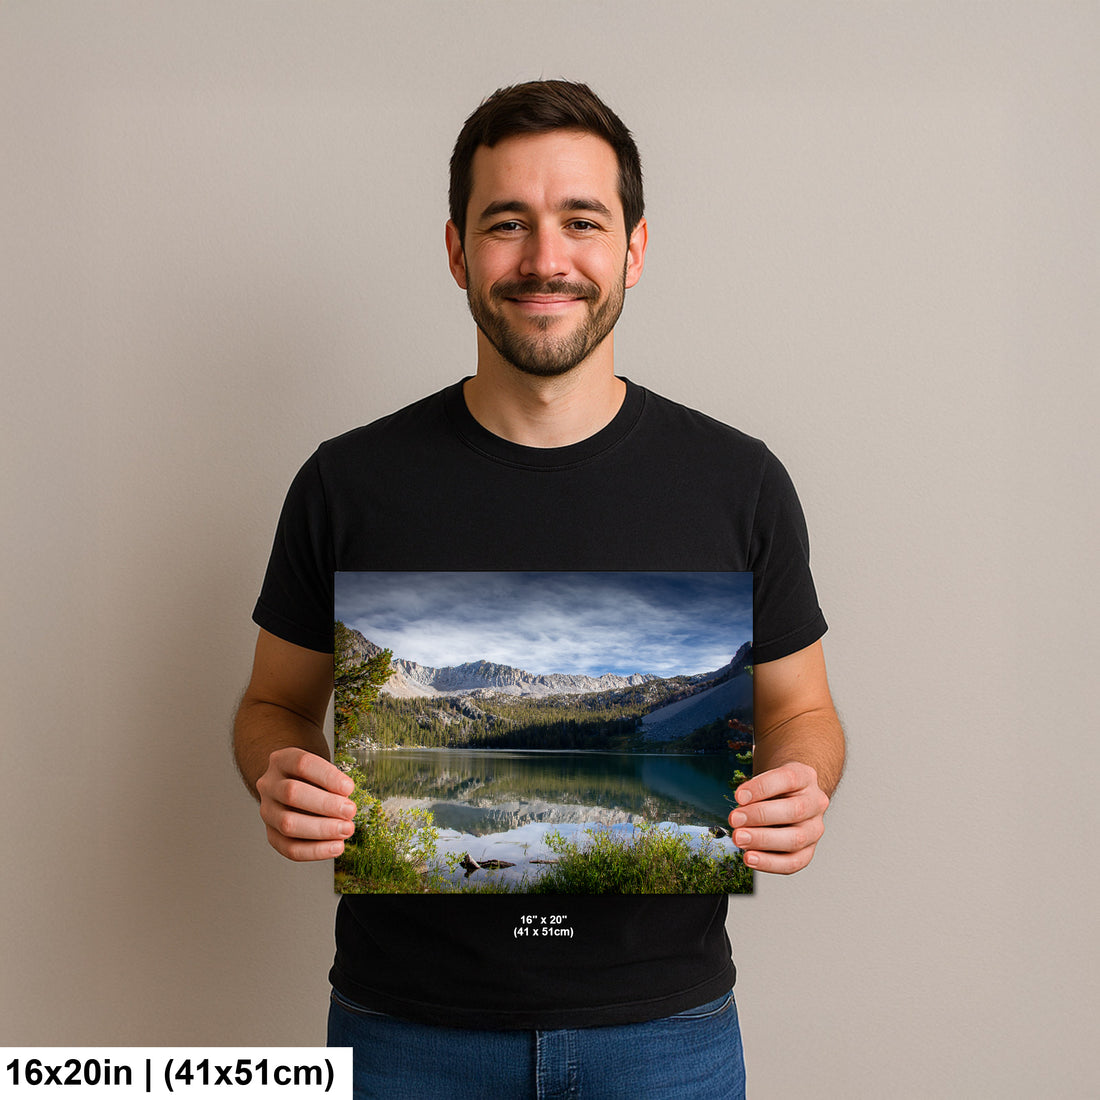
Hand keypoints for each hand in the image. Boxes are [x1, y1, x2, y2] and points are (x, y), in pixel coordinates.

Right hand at [255, 747, 356, 861]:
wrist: (290, 786)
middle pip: (292, 793)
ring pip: (287, 823)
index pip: (302, 764)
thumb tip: (347, 801)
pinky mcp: (271, 834)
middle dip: (325, 805)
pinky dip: (315, 851)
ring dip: (322, 829)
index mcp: (282, 760)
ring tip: (346, 830)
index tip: (349, 788)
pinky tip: (336, 847)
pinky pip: (289, 848)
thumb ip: (332, 781)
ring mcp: (267, 810)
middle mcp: (269, 784)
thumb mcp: (320, 768)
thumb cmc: (312, 777)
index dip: (327, 776)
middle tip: (350, 811)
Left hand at [727, 761, 828, 874]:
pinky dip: (770, 863)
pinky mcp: (809, 850)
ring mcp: (815, 828)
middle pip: (794, 811)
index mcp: (805, 777)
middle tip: (735, 820)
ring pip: (796, 839)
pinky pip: (793, 862)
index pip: (787, 779)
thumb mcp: (767, 777)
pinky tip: (750, 858)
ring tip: (739, 839)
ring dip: (763, 840)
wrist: (792, 797)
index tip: (739, 796)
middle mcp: (815, 802)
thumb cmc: (775, 787)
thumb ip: (755, 790)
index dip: (761, 788)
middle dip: (760, 816)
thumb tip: (740, 805)